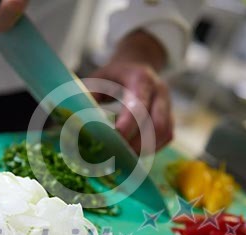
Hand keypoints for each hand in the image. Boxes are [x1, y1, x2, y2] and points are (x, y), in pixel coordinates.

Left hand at [89, 31, 172, 152]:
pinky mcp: (170, 117)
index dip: (126, 126)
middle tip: (117, 156)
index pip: (138, 107)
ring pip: (165, 133)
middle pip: (157, 124)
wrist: (138, 65)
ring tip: (125, 158)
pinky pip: (166, 136)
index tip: (111, 141)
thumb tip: (76, 122)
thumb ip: (88, 98)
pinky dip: (152, 148)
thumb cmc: (113, 76)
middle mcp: (159, 91)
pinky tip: (134, 153)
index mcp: (140, 79)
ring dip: (145, 149)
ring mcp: (168, 105)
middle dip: (137, 144)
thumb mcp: (98, 79)